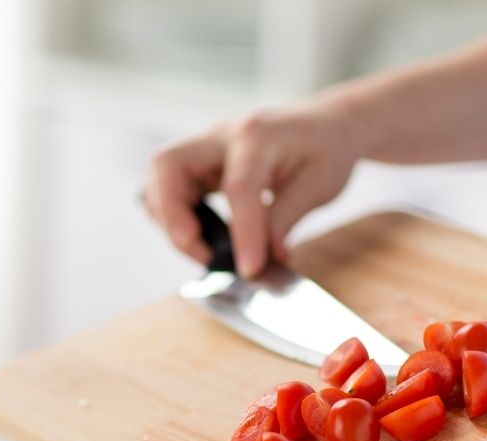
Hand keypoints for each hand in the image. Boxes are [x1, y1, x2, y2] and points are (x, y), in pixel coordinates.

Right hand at [144, 104, 360, 277]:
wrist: (324, 125)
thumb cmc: (325, 148)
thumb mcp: (319, 185)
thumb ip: (285, 218)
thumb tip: (265, 258)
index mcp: (258, 136)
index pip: (238, 186)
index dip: (241, 232)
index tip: (249, 269)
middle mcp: (222, 135)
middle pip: (169, 166)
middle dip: (172, 216)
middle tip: (201, 254)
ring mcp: (206, 147)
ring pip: (161, 178)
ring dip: (170, 220)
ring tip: (204, 252)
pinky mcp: (200, 164)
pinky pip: (170, 187)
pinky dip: (174, 216)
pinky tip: (200, 237)